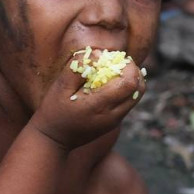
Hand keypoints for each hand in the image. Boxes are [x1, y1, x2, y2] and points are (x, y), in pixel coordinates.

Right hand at [29, 50, 145, 150]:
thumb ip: (77, 68)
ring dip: (132, 80)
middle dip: (133, 71)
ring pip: (137, 96)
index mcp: (99, 105)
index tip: (116, 57)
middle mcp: (112, 115)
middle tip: (119, 62)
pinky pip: (129, 102)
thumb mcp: (60, 87)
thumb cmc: (54, 110)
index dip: (129, 66)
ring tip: (116, 71)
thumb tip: (98, 54)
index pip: (129, 83)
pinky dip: (126, 89)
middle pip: (139, 88)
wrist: (54, 140)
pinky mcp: (115, 123)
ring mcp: (115, 121)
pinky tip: (110, 83)